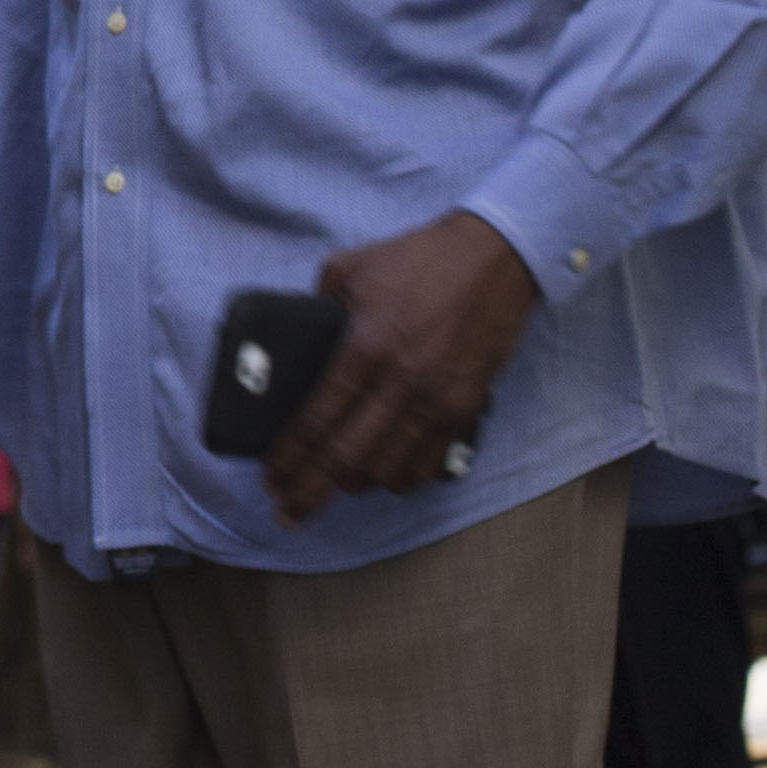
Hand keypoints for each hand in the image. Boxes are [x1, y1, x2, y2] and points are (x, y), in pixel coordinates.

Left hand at [270, 208, 541, 524]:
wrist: (496, 258)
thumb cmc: (417, 259)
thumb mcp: (348, 268)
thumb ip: (316, 306)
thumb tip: (293, 339)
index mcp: (365, 348)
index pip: (318, 421)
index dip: (290, 457)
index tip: (270, 477)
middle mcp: (400, 384)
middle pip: (348, 460)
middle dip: (311, 492)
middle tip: (288, 509)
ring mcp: (438, 401)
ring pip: (390, 472)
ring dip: (355, 487)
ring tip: (330, 487)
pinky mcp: (466, 408)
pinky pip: (430, 464)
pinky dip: (402, 478)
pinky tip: (382, 474)